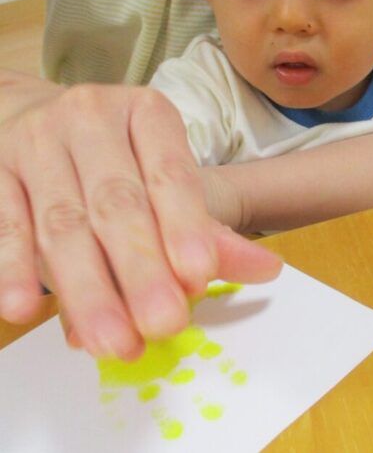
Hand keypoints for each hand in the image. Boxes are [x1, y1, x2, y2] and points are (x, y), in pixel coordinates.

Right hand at [0, 72, 281, 359]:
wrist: (36, 115)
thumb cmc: (116, 156)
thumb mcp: (164, 173)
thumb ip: (208, 226)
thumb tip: (266, 269)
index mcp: (145, 112)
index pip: (169, 172)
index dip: (184, 224)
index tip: (198, 276)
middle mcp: (90, 118)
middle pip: (116, 202)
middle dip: (140, 268)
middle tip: (163, 322)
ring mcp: (37, 141)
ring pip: (62, 221)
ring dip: (86, 287)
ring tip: (112, 340)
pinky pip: (6, 223)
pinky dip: (13, 267)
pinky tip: (23, 309)